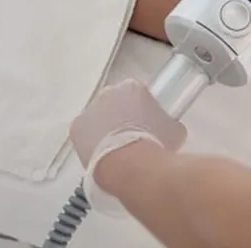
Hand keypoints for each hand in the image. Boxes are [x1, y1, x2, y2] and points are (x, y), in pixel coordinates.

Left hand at [70, 79, 186, 168]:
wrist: (131, 165)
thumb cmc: (155, 144)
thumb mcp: (173, 129)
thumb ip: (166, 121)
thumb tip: (165, 127)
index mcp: (132, 87)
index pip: (136, 93)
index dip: (141, 109)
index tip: (145, 123)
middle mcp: (108, 92)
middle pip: (115, 102)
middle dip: (121, 116)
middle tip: (131, 136)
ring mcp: (90, 109)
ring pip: (98, 117)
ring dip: (105, 128)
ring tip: (117, 150)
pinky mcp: (77, 127)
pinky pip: (85, 133)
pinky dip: (91, 142)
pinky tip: (102, 155)